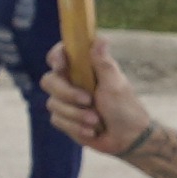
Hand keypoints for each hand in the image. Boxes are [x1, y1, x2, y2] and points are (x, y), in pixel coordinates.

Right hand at [42, 39, 150, 155]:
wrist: (127, 139)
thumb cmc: (124, 108)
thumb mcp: (115, 85)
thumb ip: (103, 63)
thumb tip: (100, 38)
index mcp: (85, 68)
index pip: (60, 54)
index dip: (56, 56)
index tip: (60, 66)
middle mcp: (72, 81)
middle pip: (49, 80)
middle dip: (67, 93)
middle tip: (88, 101)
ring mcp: (66, 100)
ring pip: (53, 103)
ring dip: (76, 114)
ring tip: (96, 120)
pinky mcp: (64, 118)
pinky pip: (57, 120)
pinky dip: (75, 126)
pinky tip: (91, 130)